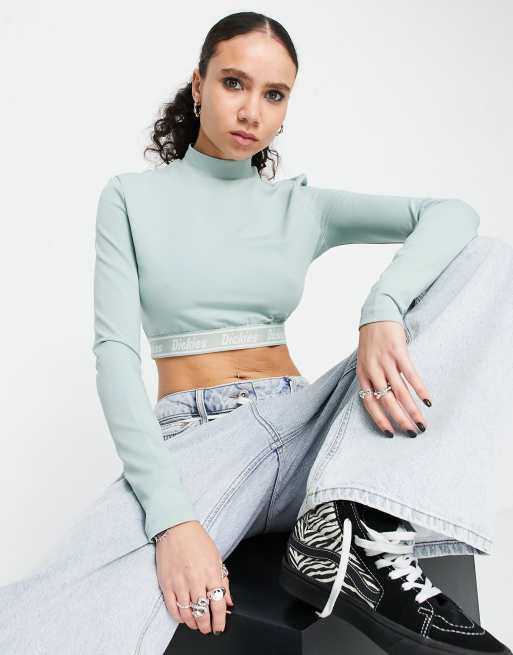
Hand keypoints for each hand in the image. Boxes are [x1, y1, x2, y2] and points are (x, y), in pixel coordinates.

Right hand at [155, 520, 233, 634]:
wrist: (176, 527)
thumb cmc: (197, 540)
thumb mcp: (217, 558)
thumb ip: (224, 581)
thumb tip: (229, 601)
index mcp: (211, 572)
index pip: (219, 605)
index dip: (220, 620)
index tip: (219, 627)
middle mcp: (196, 580)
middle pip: (203, 613)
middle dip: (206, 626)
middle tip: (207, 629)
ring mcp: (180, 583)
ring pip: (187, 614)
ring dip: (193, 623)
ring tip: (196, 624)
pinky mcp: (166, 583)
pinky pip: (172, 608)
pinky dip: (178, 617)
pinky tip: (183, 617)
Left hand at [357, 321, 431, 436]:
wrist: (378, 314)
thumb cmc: (372, 341)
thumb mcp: (365, 361)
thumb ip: (372, 379)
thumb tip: (384, 401)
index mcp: (363, 374)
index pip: (369, 403)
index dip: (379, 419)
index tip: (390, 433)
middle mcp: (372, 370)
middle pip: (386, 401)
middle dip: (400, 419)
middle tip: (412, 432)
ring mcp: (385, 361)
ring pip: (400, 391)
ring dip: (412, 409)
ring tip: (422, 422)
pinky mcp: (398, 352)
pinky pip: (410, 375)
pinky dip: (420, 389)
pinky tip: (427, 401)